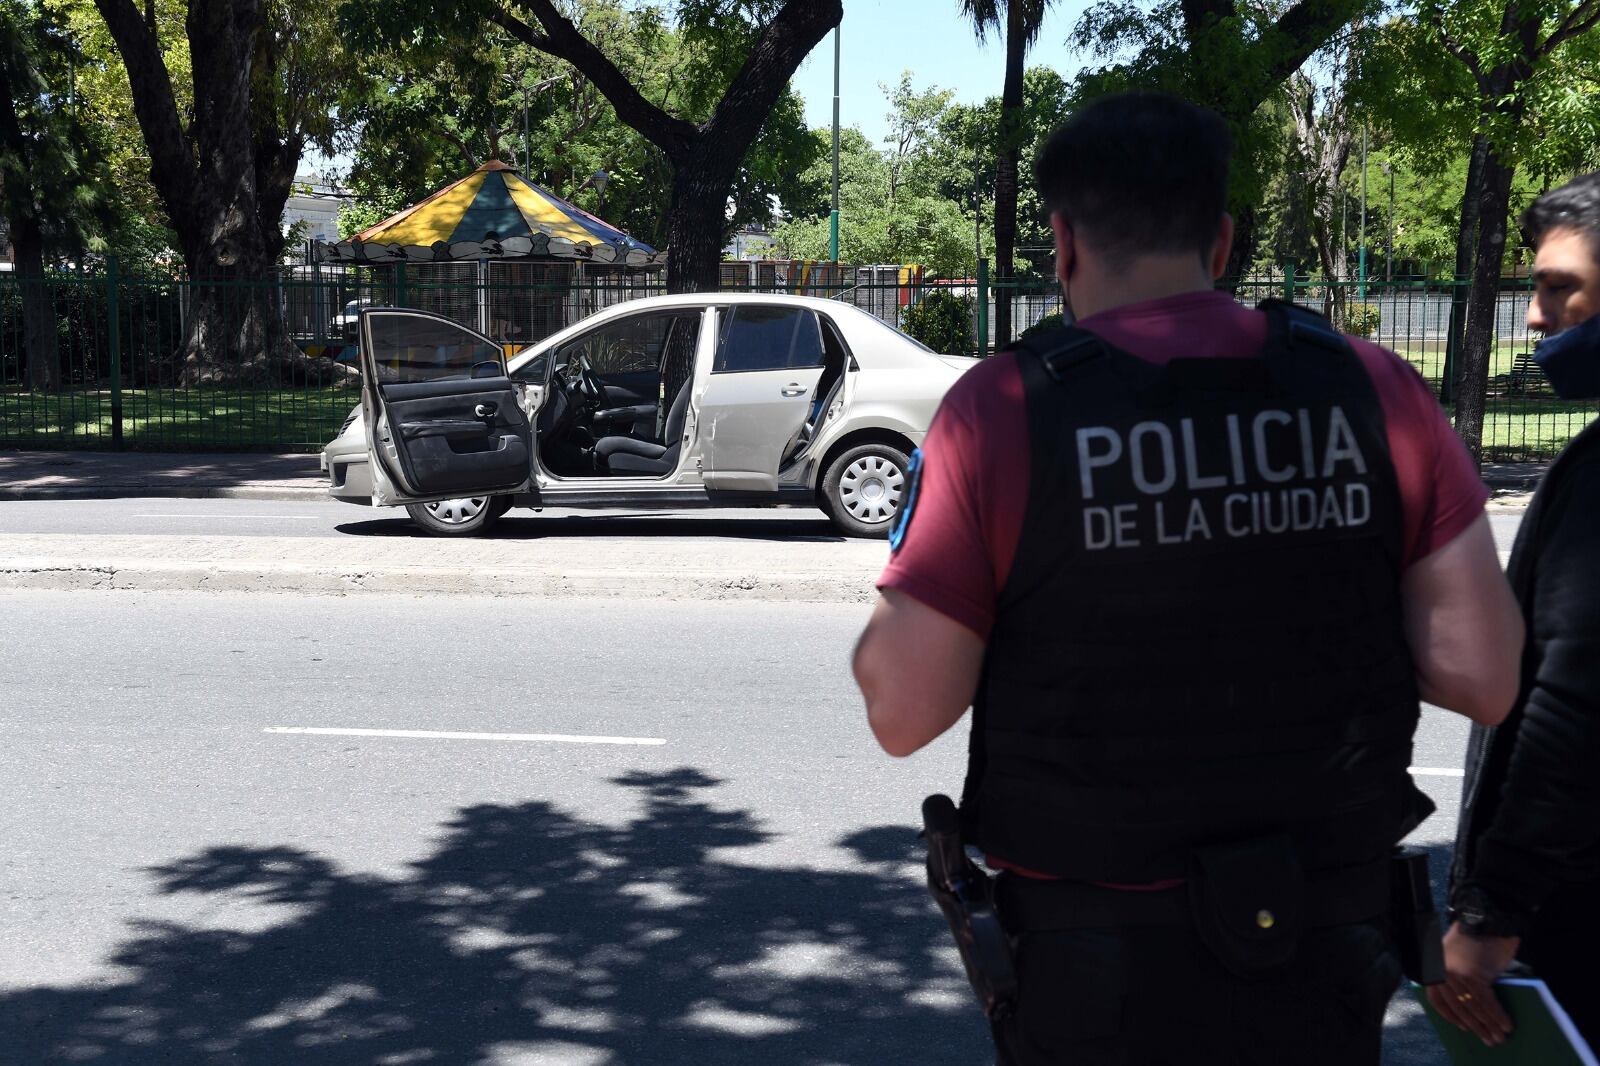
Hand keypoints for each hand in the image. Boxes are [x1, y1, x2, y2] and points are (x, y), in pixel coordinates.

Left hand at [1425, 922, 1520, 1046]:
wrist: (1488, 918)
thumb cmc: (1477, 938)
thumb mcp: (1459, 957)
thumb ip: (1460, 976)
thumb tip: (1473, 1006)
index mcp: (1435, 968)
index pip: (1438, 1000)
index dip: (1451, 1016)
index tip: (1464, 1028)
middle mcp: (1442, 972)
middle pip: (1458, 1006)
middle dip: (1476, 1026)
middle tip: (1490, 1041)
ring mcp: (1456, 974)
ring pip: (1473, 1007)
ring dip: (1489, 1025)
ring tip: (1501, 1038)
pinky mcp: (1473, 975)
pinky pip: (1486, 1001)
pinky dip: (1498, 1016)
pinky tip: (1507, 1025)